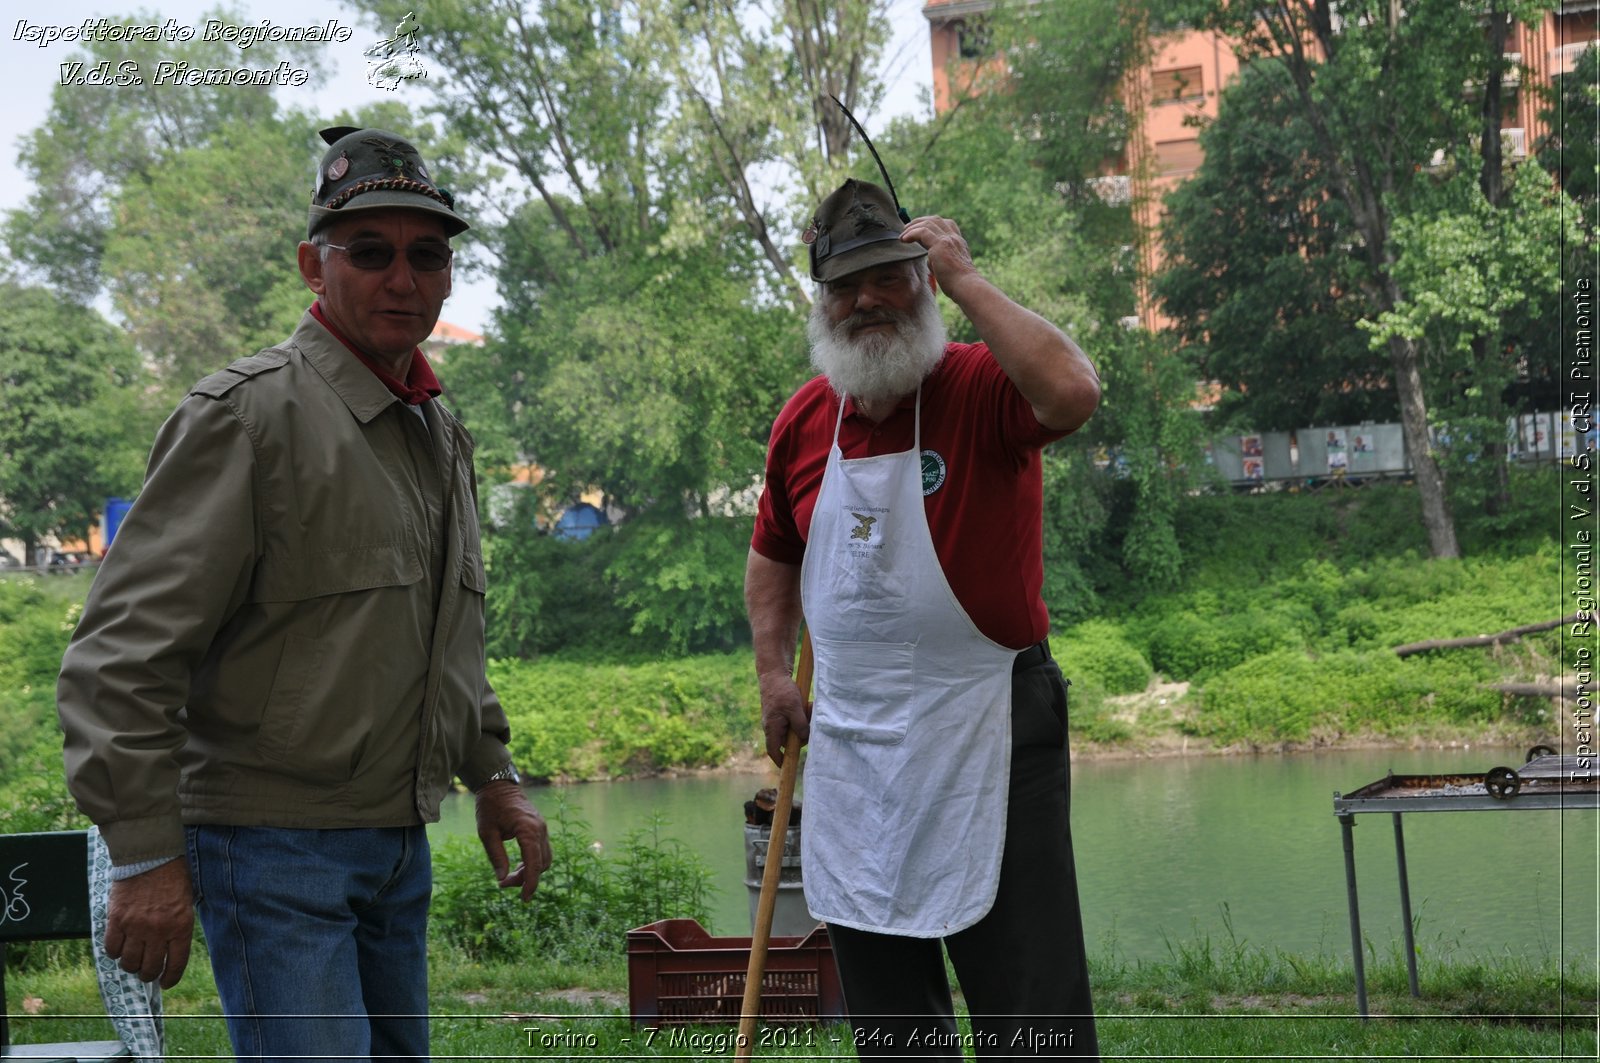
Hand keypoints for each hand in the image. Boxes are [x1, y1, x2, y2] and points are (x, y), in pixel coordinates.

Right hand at [104, 859, 192, 988]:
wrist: (151, 857)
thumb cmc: (173, 879)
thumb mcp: (186, 905)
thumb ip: (178, 929)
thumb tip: (170, 955)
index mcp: (181, 926)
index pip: (176, 964)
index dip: (170, 978)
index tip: (166, 983)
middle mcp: (158, 930)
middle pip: (150, 968)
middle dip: (149, 975)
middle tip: (147, 972)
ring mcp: (136, 926)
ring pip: (129, 962)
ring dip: (130, 966)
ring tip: (132, 960)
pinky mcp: (116, 920)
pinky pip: (111, 948)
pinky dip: (114, 952)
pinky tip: (119, 947)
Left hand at [474, 782, 551, 901]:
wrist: (498, 786)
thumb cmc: (490, 807)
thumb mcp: (487, 833)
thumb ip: (496, 856)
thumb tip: (502, 879)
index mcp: (528, 830)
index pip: (534, 863)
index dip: (531, 884)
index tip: (524, 899)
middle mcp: (540, 830)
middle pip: (541, 864)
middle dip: (526, 879)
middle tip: (504, 884)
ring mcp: (542, 829)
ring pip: (544, 859)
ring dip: (530, 872)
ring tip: (509, 877)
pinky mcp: (540, 829)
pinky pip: (542, 851)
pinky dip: (532, 863)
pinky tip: (517, 867)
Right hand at [759, 670, 809, 766]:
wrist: (774, 673)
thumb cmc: (782, 691)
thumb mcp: (794, 709)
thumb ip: (800, 726)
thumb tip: (804, 739)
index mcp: (772, 728)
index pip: (774, 751)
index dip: (781, 760)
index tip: (789, 765)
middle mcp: (773, 726)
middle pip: (788, 740)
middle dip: (801, 735)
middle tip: (810, 725)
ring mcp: (777, 719)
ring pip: (793, 728)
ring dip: (804, 722)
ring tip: (810, 709)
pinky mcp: (782, 711)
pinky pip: (793, 719)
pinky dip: (802, 715)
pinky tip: (808, 705)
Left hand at [899, 215, 976, 290]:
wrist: (966, 287)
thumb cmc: (958, 283)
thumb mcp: (948, 267)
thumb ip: (939, 260)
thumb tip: (929, 259)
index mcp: (959, 242)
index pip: (947, 224)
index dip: (931, 224)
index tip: (919, 230)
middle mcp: (954, 238)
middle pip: (936, 220)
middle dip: (919, 222)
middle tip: (907, 229)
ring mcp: (948, 239)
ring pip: (928, 223)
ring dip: (913, 227)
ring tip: (903, 235)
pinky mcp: (941, 245)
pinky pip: (923, 232)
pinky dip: (911, 233)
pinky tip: (904, 239)